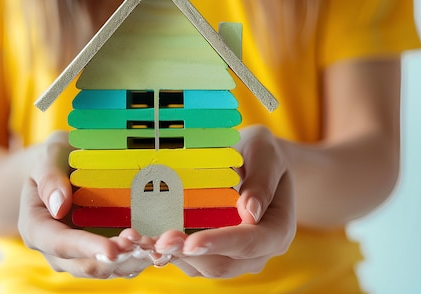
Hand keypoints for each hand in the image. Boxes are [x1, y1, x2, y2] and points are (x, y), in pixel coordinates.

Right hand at [18, 132, 153, 277]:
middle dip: (116, 258)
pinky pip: (122, 264)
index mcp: (37, 228)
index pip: (60, 243)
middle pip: (86, 264)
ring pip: (108, 270)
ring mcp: (82, 256)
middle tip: (143, 243)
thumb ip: (49, 176)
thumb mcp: (49, 156)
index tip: (111, 248)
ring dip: (133, 261)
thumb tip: (59, 204)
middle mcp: (58, 251)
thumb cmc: (57, 158)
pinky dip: (141, 258)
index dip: (86, 247)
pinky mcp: (104, 254)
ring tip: (156, 246)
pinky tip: (160, 247)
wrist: (67, 168)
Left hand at [154, 125, 295, 276]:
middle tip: (157, 240)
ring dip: (172, 256)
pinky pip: (190, 261)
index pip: (250, 243)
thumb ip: (262, 179)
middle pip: (222, 264)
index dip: (220, 243)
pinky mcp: (213, 254)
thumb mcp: (265, 152)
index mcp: (277, 230)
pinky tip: (146, 239)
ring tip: (143, 240)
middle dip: (188, 253)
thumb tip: (250, 211)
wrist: (257, 163)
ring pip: (202, 267)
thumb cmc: (262, 154)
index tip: (192, 241)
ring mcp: (235, 257)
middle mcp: (258, 252)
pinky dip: (169, 252)